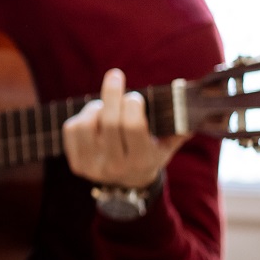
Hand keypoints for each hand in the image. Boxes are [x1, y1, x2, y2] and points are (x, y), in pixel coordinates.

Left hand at [63, 68, 188, 189]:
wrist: (127, 184)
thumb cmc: (149, 154)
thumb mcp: (167, 146)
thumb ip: (179, 128)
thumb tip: (189, 104)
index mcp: (141, 161)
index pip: (133, 127)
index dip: (133, 105)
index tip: (135, 95)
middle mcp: (116, 166)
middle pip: (110, 122)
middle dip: (112, 94)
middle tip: (115, 75)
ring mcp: (93, 167)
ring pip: (86, 124)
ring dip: (95, 108)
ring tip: (104, 107)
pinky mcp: (76, 164)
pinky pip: (71, 130)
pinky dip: (81, 117)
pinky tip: (92, 118)